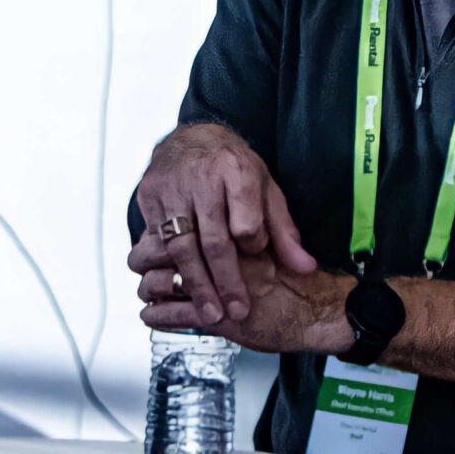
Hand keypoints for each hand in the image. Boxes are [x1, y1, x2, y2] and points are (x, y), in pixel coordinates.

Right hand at [132, 123, 317, 325]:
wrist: (188, 140)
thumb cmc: (230, 169)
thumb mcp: (266, 191)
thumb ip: (284, 232)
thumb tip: (305, 267)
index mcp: (235, 172)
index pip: (246, 221)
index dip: (253, 244)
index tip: (256, 254)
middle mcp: (200, 180)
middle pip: (212, 240)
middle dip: (225, 281)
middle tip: (237, 312)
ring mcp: (170, 190)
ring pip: (181, 247)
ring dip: (196, 285)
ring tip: (211, 314)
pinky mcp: (149, 199)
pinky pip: (157, 243)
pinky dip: (170, 270)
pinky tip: (182, 289)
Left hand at [136, 243, 350, 354]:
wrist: (318, 309)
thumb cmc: (294, 279)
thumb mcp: (270, 244)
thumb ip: (242, 234)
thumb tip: (206, 226)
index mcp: (229, 236)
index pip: (182, 228)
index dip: (161, 235)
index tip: (151, 240)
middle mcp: (219, 259)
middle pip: (167, 252)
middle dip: (147, 260)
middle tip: (138, 263)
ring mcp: (216, 289)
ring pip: (164, 283)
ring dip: (149, 288)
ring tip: (144, 292)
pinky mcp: (217, 318)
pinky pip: (175, 315)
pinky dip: (158, 316)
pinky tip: (150, 315)